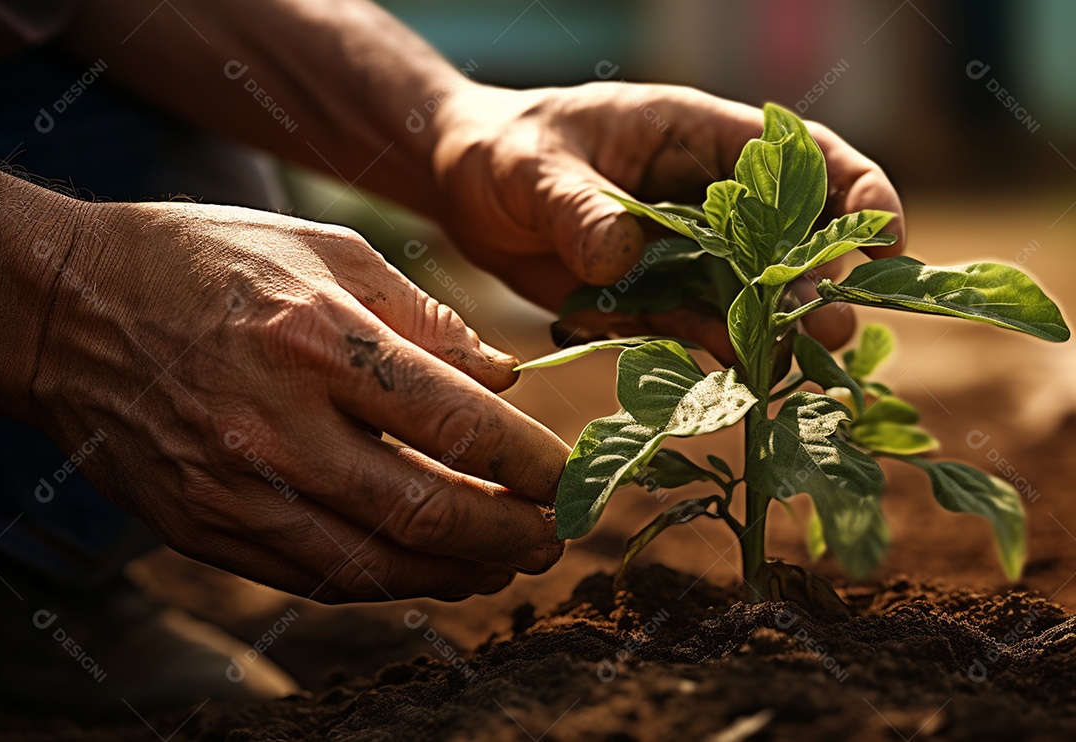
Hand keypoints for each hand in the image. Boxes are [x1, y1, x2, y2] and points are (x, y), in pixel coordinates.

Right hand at [27, 199, 566, 601]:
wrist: (69, 308)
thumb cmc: (207, 261)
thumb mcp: (326, 249)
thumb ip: (425, 319)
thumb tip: (503, 380)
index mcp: (317, 341)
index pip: (458, 424)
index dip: (532, 463)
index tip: (570, 476)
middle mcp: (277, 428)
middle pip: (428, 511)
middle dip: (511, 533)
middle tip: (554, 534)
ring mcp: (234, 490)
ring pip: (377, 565)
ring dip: (459, 573)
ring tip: (505, 561)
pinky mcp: (204, 529)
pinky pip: (316, 578)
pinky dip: (388, 581)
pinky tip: (429, 569)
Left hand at [432, 83, 904, 362]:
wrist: (466, 188)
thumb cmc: (504, 150)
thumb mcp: (534, 168)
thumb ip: (577, 206)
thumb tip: (618, 253)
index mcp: (696, 138)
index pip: (800, 155)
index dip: (856, 191)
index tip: (887, 236)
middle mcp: (702, 199)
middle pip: (787, 239)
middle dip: (817, 283)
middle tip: (834, 328)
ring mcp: (681, 253)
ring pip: (748, 295)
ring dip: (773, 330)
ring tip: (786, 366)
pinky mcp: (652, 298)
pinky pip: (694, 330)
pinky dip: (711, 356)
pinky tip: (729, 383)